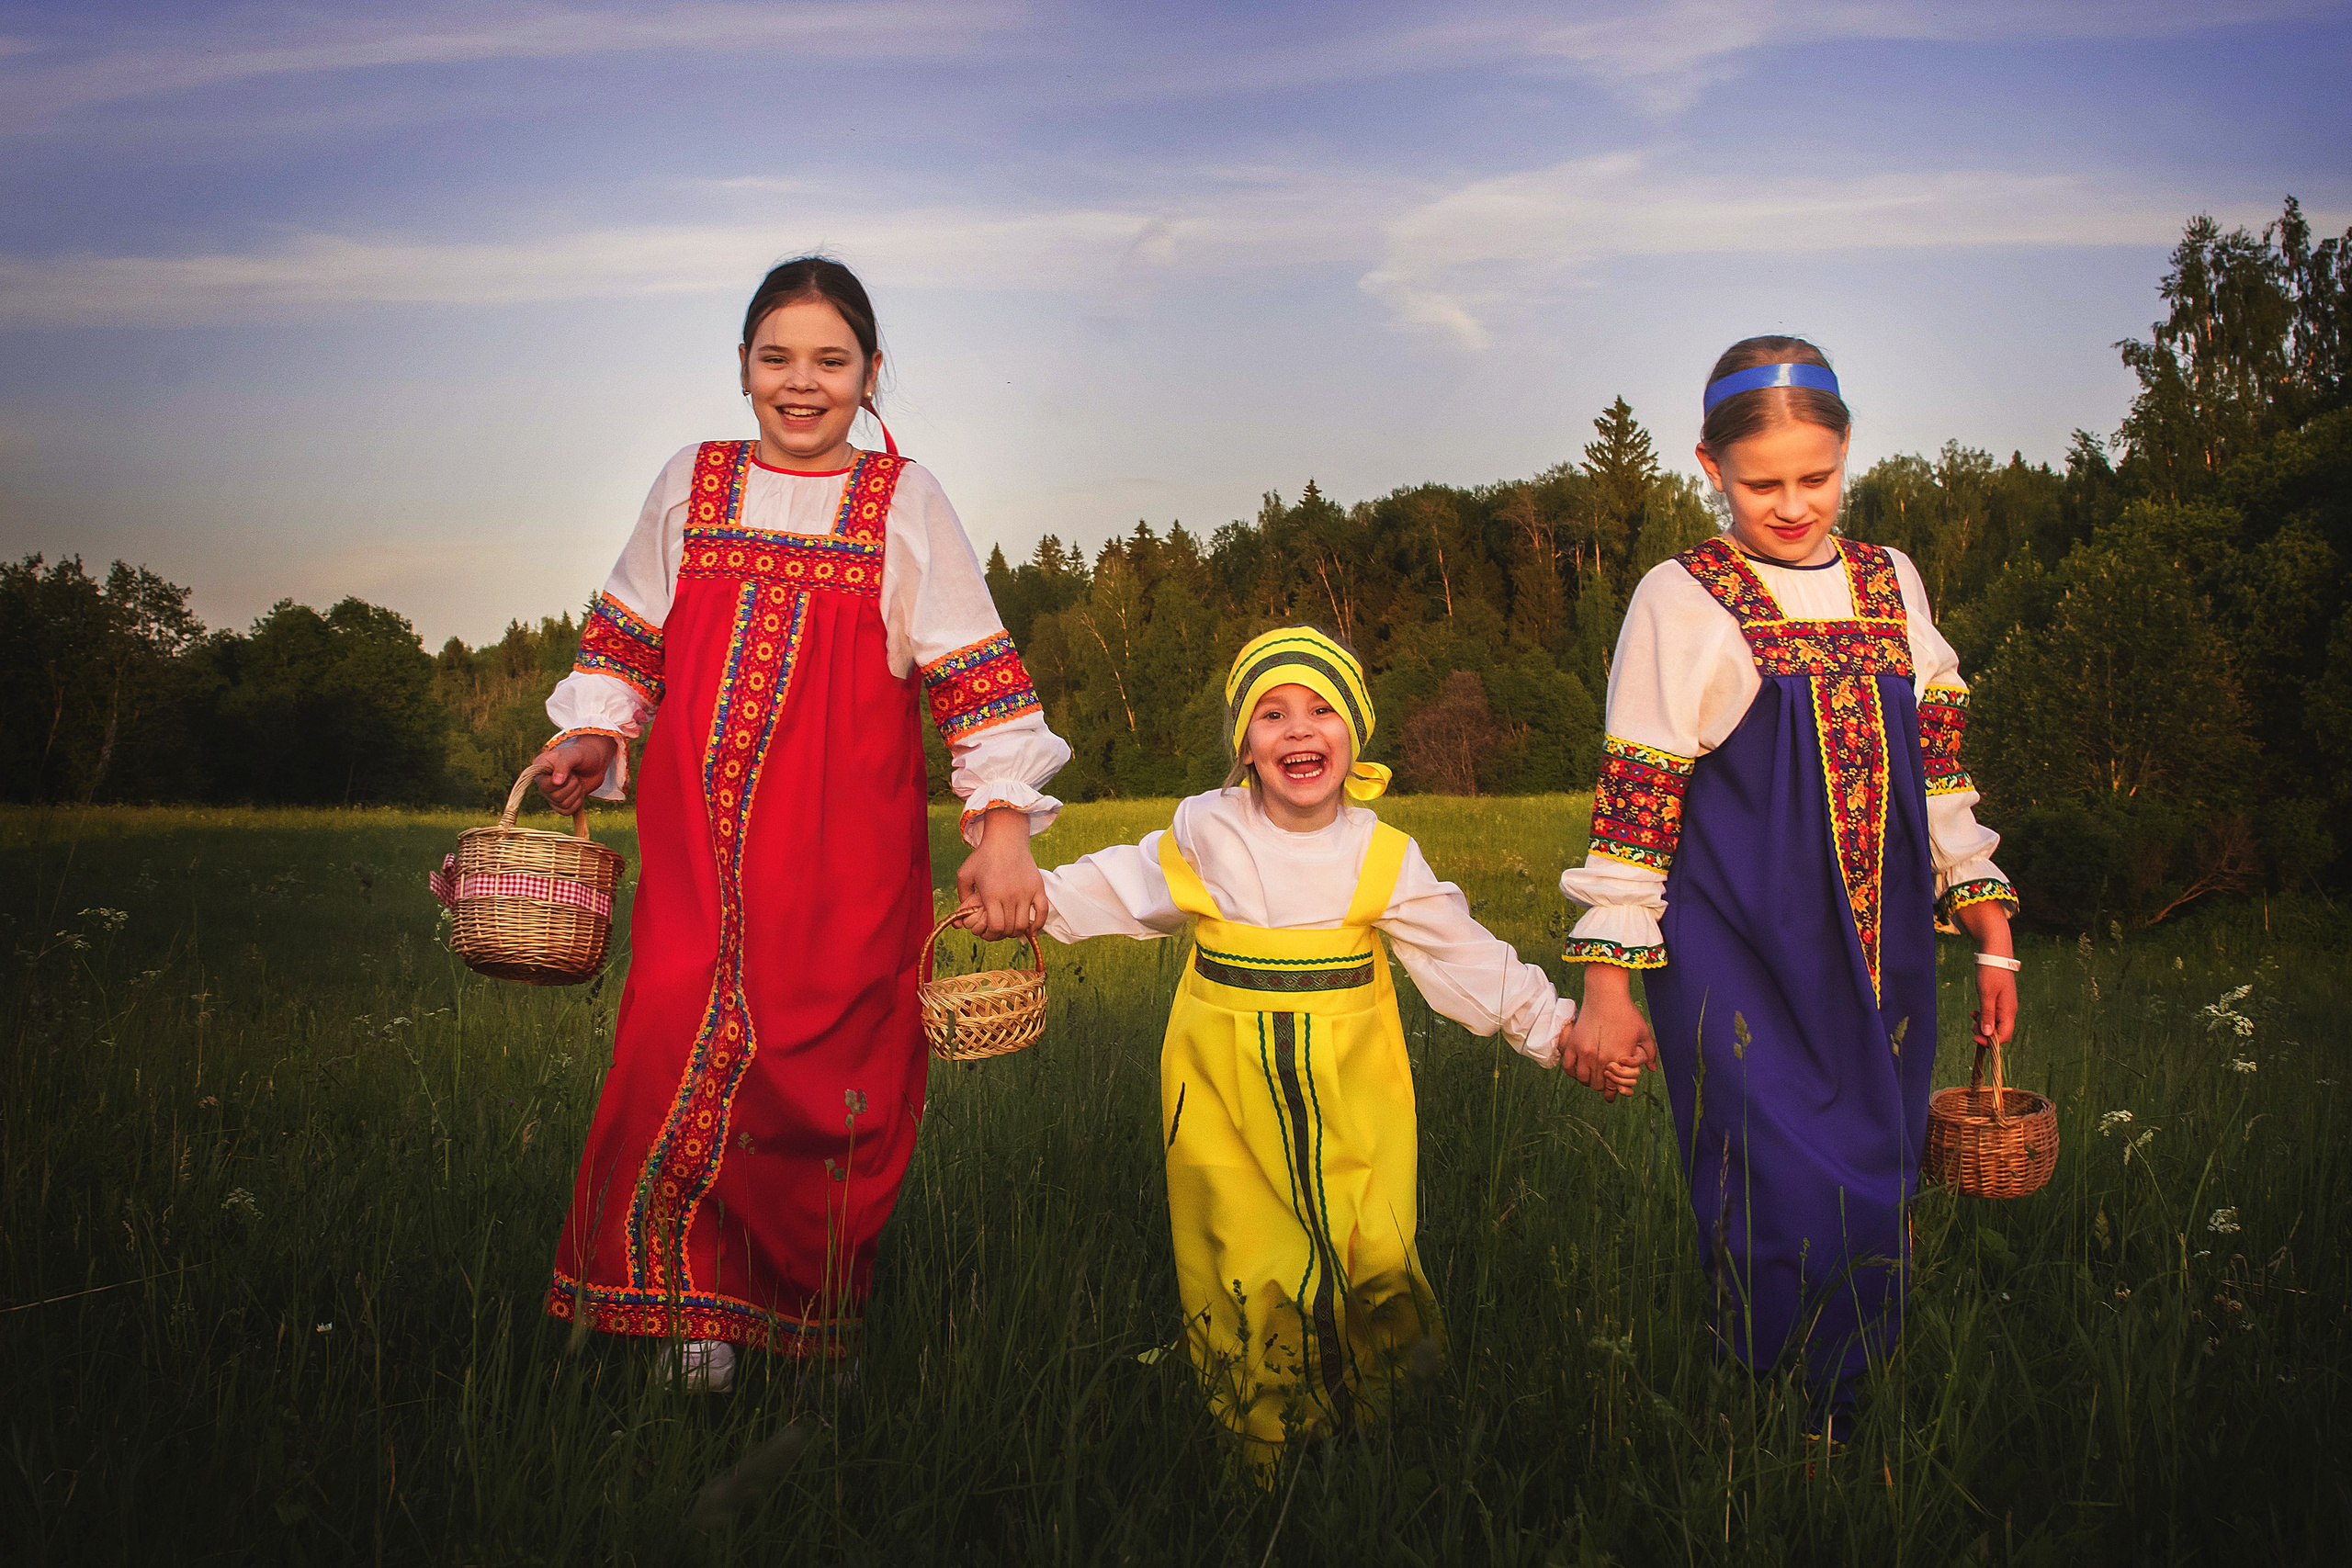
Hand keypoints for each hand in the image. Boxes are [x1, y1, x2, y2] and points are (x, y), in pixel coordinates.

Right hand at [537, 735, 618, 814]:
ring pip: (562, 804)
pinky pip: (567, 811)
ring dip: (576, 793)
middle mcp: (542, 781)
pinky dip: (577, 803)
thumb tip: (555, 782)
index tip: (571, 772)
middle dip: (572, 786)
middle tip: (576, 776)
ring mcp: (550, 794)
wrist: (596, 764)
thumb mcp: (574, 756)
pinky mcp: (559, 803)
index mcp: (540, 767)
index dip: (561, 782)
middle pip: (555, 796)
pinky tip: (578, 791)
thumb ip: (563, 765)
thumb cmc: (583, 756)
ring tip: (578, 782)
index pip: (545, 785)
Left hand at [955, 808, 1045, 939]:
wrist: (1006, 838)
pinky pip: (1042, 913)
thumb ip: (962, 897)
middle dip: (1001, 934)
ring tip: (1011, 927)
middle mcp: (1010, 895)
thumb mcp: (964, 874)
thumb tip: (962, 916)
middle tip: (997, 930)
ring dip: (1017, 931)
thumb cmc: (983, 856)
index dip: (990, 935)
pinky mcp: (1038, 888)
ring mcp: (1026, 892)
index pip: (996, 927)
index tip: (987, 932)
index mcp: (992, 894)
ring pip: (1024, 924)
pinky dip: (1038, 924)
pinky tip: (1031, 929)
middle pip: (1009, 928)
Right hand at [1563, 966, 1654, 1102]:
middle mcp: (1601, 1059)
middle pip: (1598, 1085)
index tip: (1612, 1096)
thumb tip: (1652, 1069)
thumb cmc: (1626, 1013)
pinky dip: (1573, 1073)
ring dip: (1588, 1080)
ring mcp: (1584, 1053)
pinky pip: (1569, 1068)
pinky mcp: (1573, 1045)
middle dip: (1602, 1086)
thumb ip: (1650, 1053)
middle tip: (1603, 1082)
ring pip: (1583, 1079)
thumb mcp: (1643, 1033)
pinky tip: (1579, 1069)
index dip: (1614, 1093)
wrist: (1606, 996)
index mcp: (1619, 1060)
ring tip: (1592, 1076)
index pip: (1614, 1087)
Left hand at [1953, 901, 2018, 1046]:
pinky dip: (1983, 1016)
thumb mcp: (1986, 994)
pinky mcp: (1999, 1000)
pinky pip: (1992, 1014)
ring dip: (1983, 1024)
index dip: (1990, 1041)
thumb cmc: (1990, 973)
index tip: (1975, 1037)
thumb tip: (1987, 1034)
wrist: (1994, 954)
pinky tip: (1974, 1013)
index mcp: (2009, 1011)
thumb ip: (1987, 1015)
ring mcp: (2004, 1005)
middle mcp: (2009, 1010)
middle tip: (1971, 1026)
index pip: (2004, 1036)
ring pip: (1995, 1023)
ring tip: (1972, 1018)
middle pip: (1999, 1031)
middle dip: (1985, 1033)